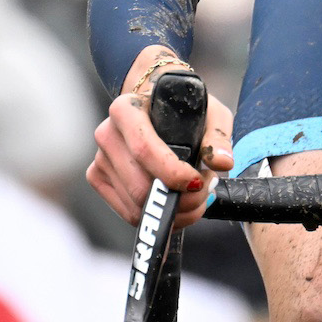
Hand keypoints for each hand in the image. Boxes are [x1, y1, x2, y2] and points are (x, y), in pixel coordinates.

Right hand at [87, 45, 234, 230]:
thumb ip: (218, 136)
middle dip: (178, 200)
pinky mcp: (98, 178)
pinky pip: (127, 212)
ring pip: (134, 205)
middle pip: (139, 186)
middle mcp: (107, 133)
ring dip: (171, 212)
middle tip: (203, 193)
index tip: (197, 182)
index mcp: (126, 109)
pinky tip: (175, 203)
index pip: (144, 149)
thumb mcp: (210, 112)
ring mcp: (100, 158)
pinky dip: (155, 216)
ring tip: (193, 196)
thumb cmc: (184, 109)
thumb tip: (223, 163)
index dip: (172, 173)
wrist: (156, 105)